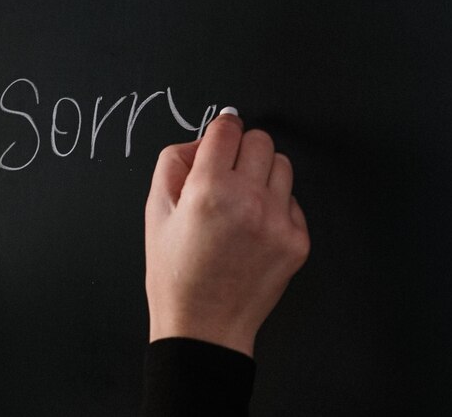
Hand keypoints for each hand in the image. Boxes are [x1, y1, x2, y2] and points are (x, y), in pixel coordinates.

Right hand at [144, 108, 309, 356]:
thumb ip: (173, 162)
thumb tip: (203, 141)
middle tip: (227, 174)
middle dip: (242, 150)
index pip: (228, 129)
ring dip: (262, 174)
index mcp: (208, 189)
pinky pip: (293, 200)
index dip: (221, 128)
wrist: (204, 324)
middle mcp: (248, 201)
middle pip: (261, 140)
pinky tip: (253, 228)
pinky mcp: (297, 241)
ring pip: (282, 165)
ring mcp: (278, 221)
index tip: (220, 136)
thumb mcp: (154, 211)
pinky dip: (275, 206)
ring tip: (242, 202)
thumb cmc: (175, 273)